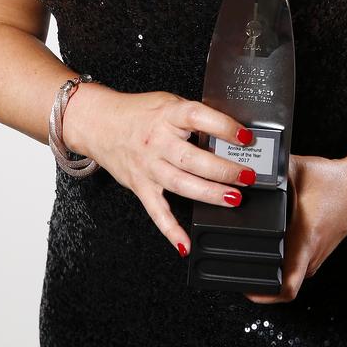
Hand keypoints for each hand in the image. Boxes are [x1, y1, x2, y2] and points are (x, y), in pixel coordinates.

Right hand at [63, 84, 257, 257]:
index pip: (198, 118)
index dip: (224, 127)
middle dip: (223, 170)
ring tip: (233, 199)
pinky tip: (186, 243)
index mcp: (168, 115)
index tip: (245, 137)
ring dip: (209, 194)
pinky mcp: (140, 186)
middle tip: (247, 176)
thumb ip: (194, 116)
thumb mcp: (169, 103)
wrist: (99, 123)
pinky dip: (171, 230)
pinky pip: (157, 212)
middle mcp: (157, 142)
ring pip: (181, 184)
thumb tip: (229, 131)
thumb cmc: (138, 112)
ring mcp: (148, 166)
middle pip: (193, 159)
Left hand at [243, 153, 346, 303]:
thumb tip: (246, 173)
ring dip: (272, 270)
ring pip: (289, 275)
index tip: (245, 290)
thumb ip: (269, 173)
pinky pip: (296, 265)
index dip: (263, 295)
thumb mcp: (296, 171)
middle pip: (282, 284)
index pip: (286, 288)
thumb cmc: (332, 181)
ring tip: (252, 255)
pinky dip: (283, 261)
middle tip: (238, 267)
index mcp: (304, 242)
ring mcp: (316, 256)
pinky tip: (273, 245)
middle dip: (259, 280)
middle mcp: (311, 256)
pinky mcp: (318, 252)